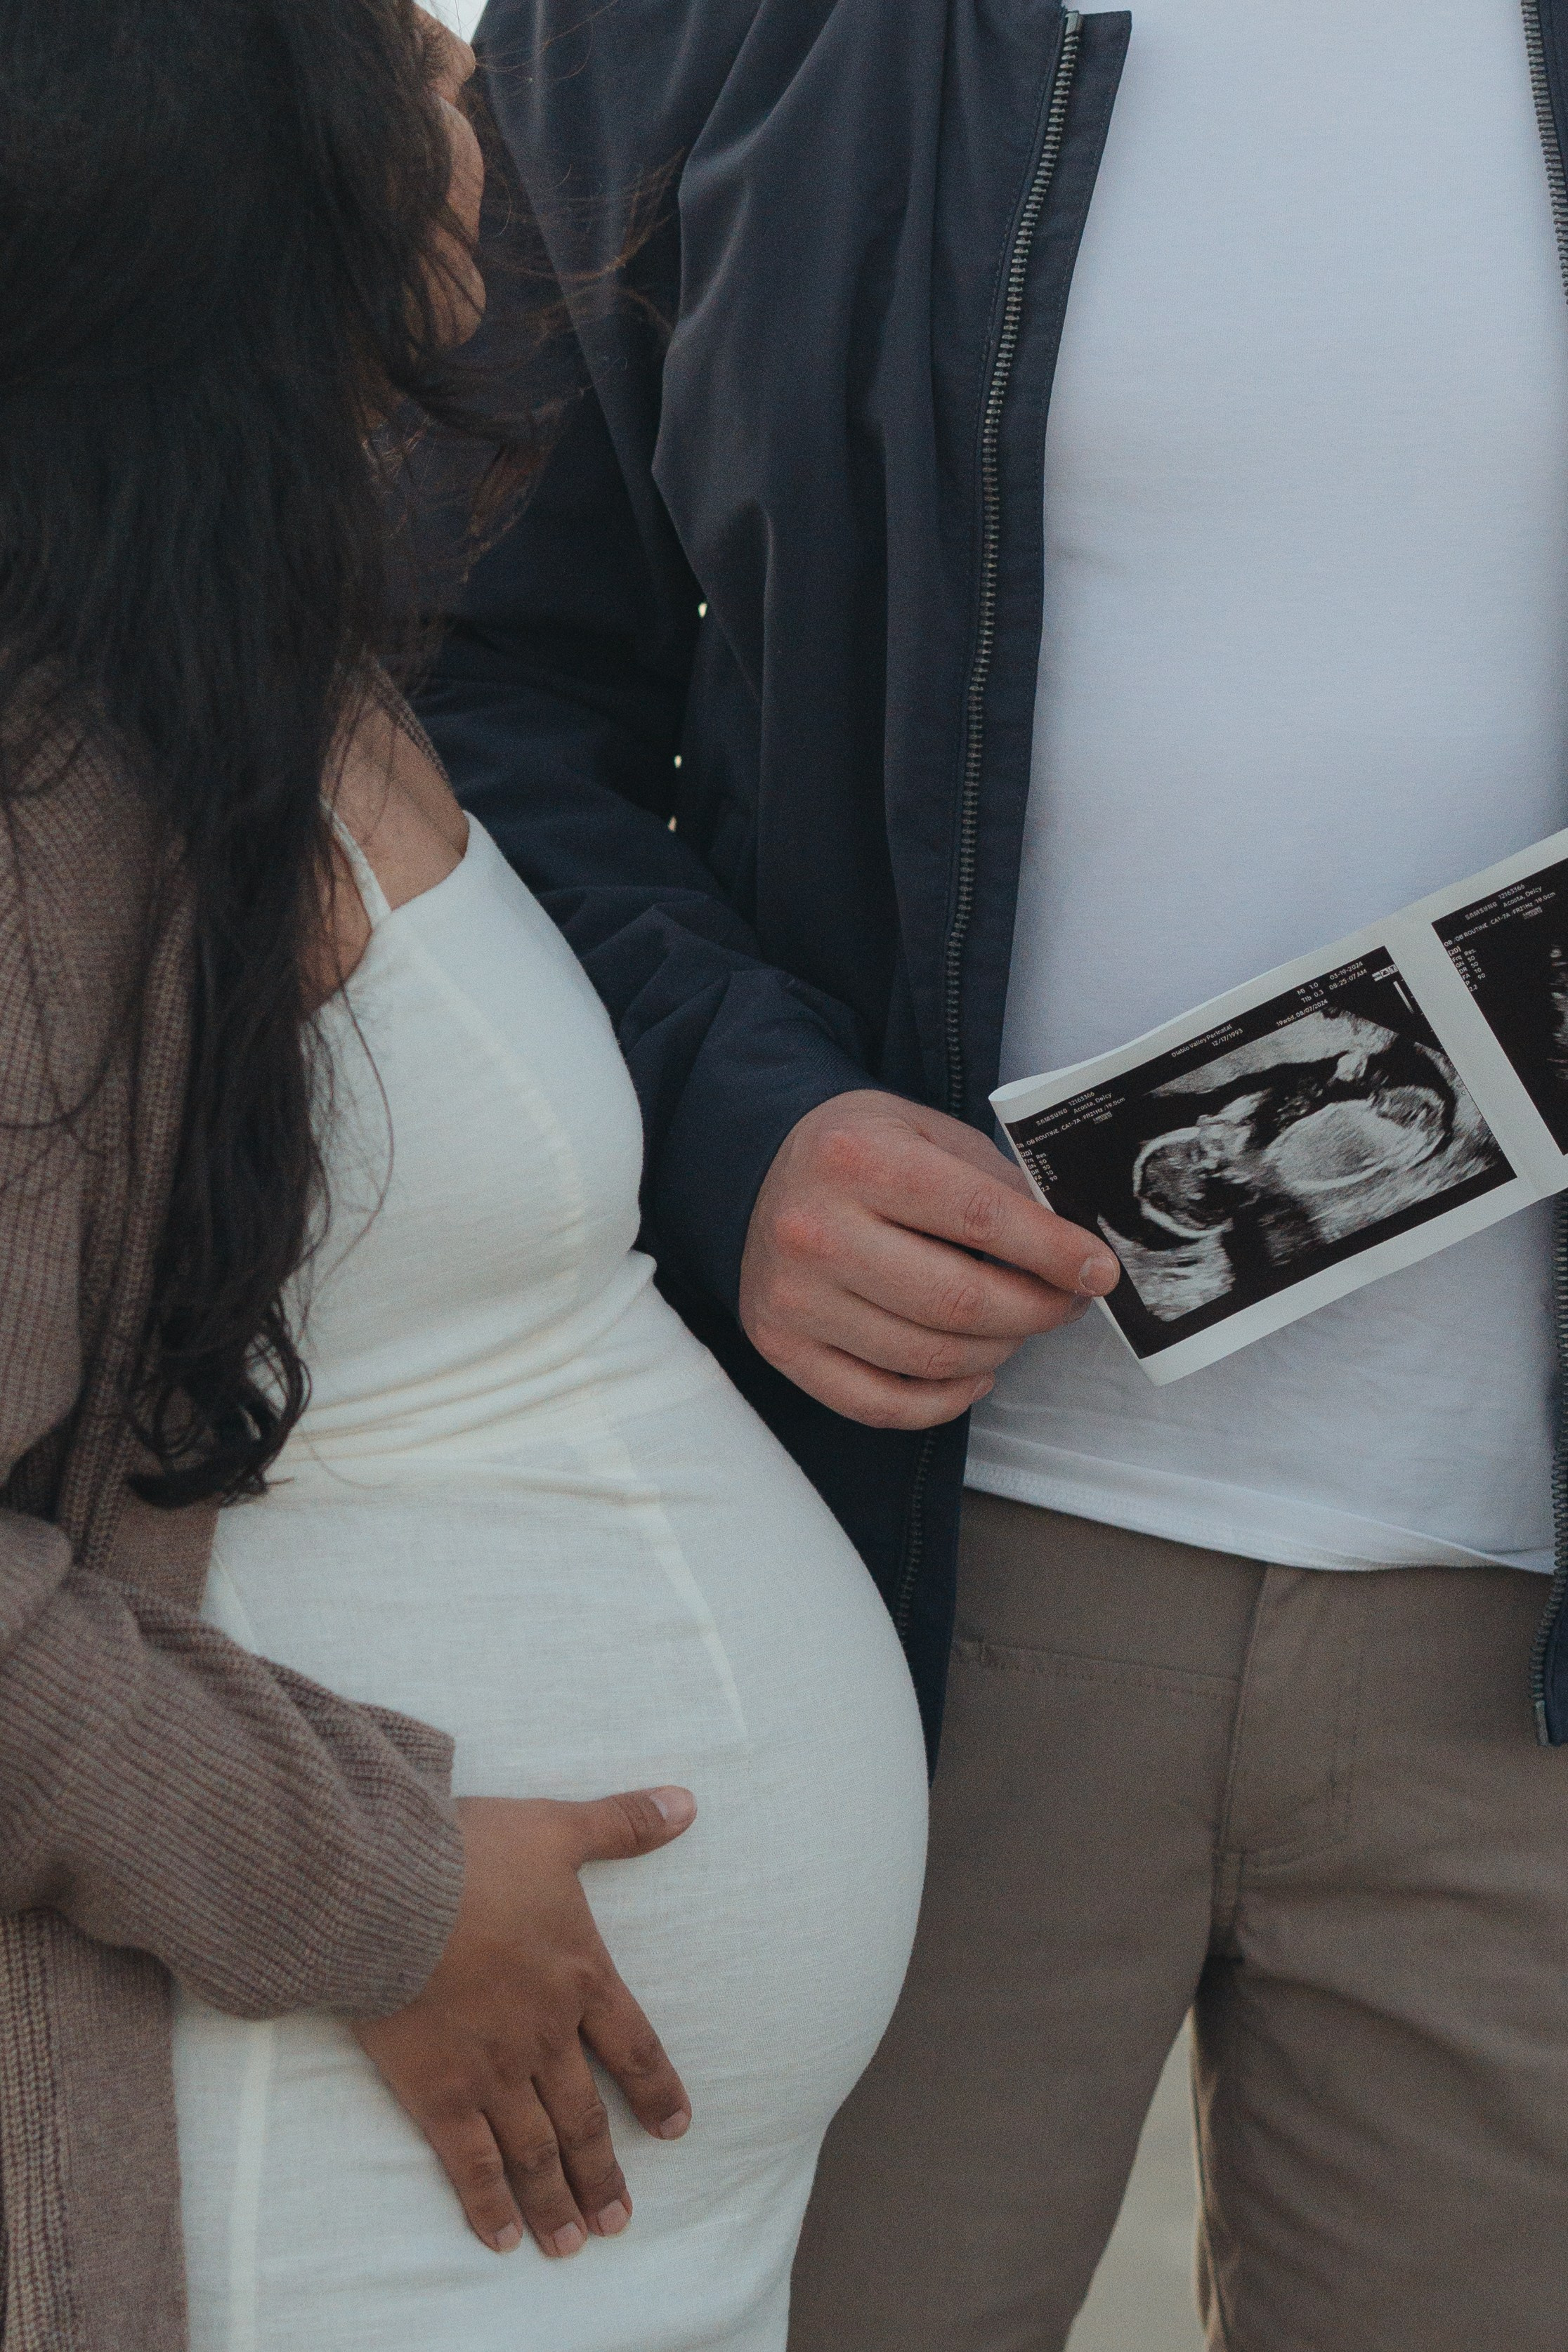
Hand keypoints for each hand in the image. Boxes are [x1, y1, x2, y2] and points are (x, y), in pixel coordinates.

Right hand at [353, 1788, 695, 2259]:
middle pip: (585, 2116)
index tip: (676, 2130)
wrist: (391, 1889)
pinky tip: (503, 2239)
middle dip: (604, 2172)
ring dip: (558, 2200)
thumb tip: (687, 1803)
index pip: (633, 2045)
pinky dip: (489, 2204)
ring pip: (536, 2149)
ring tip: (574, 2245)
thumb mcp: (558, 1828)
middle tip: (619, 2221)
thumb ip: (623, 1824)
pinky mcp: (435, 2091)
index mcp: (579, 1975)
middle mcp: (544, 2034)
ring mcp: (492, 2069)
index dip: (656, 2090)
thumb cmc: (473, 1853)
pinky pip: (470, 2163)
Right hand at [739, 1090, 1118, 1427]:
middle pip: (960, 1302)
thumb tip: (1071, 1251)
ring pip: (929, 1358)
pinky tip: (975, 1372)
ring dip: (999, 1351)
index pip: (981, 1218)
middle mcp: (816, 1231)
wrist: (759, 1171)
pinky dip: (945, 1401)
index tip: (1099, 1272)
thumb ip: (996, 1183)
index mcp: (858, 1159)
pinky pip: (881, 1405)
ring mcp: (794, 1298)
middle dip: (1037, 1310)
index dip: (1054, 1253)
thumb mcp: (928, 1133)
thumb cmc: (862, 1151)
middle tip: (1067, 1303)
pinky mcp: (782, 1347)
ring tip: (1019, 1328)